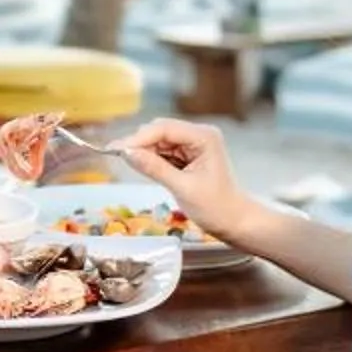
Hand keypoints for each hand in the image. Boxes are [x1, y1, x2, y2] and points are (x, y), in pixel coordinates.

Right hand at [117, 119, 250, 235]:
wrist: (235, 222)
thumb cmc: (216, 207)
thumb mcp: (183, 188)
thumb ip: (154, 168)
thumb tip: (126, 153)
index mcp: (203, 136)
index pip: (163, 129)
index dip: (138, 138)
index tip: (115, 150)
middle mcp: (199, 135)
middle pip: (160, 131)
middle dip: (139, 144)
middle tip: (117, 157)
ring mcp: (194, 145)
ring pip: (159, 141)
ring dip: (144, 152)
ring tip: (128, 164)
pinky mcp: (189, 156)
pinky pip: (164, 152)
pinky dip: (152, 159)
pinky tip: (142, 167)